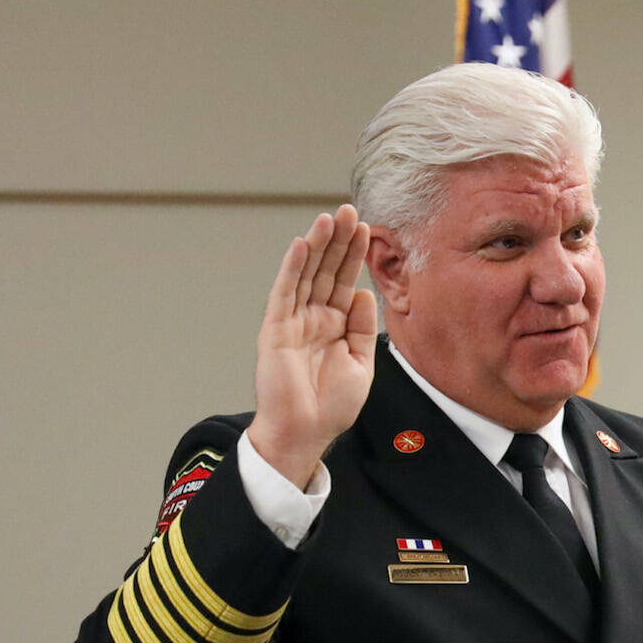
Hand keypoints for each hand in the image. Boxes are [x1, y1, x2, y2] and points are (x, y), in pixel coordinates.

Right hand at [247, 207, 376, 488]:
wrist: (306, 433)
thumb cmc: (331, 405)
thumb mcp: (360, 363)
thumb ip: (360, 327)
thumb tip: (362, 292)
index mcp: (333, 325)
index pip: (344, 281)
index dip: (354, 255)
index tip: (366, 228)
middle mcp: (312, 318)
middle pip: (326, 270)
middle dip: (338, 241)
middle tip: (349, 210)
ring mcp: (293, 321)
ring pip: (306, 275)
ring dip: (317, 245)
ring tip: (330, 217)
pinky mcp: (276, 330)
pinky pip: (285, 294)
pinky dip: (292, 269)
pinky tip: (301, 245)